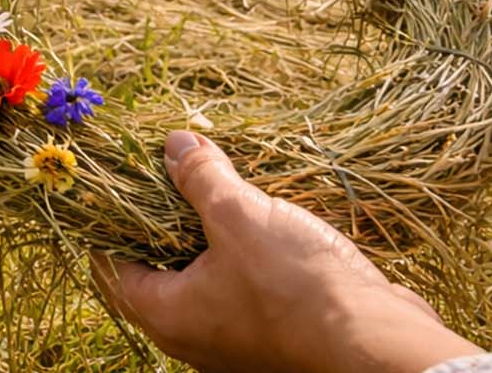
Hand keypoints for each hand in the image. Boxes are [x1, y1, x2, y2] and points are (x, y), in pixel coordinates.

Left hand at [92, 132, 479, 372]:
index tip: (121, 181)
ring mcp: (234, 340)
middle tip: (173, 173)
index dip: (112, 221)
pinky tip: (262, 221)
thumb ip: (202, 179)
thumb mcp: (240, 217)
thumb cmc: (297, 288)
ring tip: (220, 187)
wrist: (379, 346)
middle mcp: (193, 336)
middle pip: (158, 270)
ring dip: (209, 236)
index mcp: (167, 315)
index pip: (112, 266)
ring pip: (205, 279)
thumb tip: (174, 144)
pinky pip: (243, 290)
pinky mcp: (274, 335)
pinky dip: (243, 256)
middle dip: (164, 221)